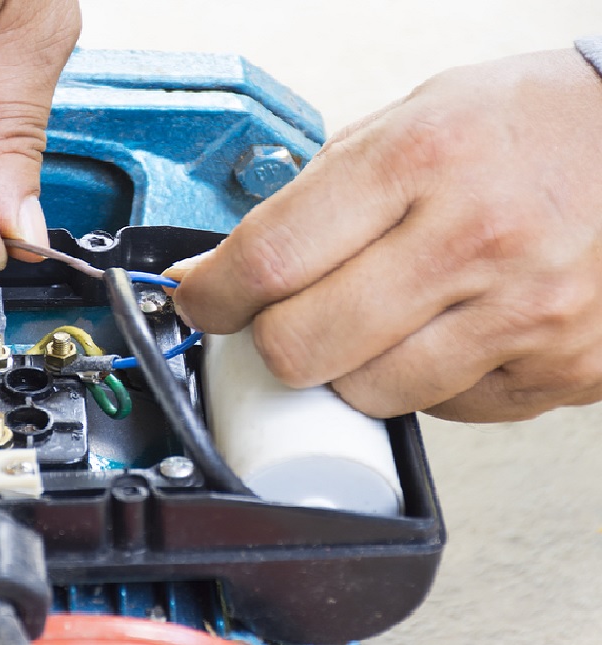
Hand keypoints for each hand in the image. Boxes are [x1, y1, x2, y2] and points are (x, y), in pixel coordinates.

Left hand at [170, 50, 601, 421]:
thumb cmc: (533, 123)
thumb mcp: (415, 117)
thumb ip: (322, 190)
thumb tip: (231, 263)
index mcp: (422, 158)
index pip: (270, 257)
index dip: (212, 294)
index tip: (200, 302)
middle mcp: (474, 238)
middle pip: (303, 346)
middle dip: (268, 343)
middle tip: (277, 321)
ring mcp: (524, 313)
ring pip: (369, 394)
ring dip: (346, 370)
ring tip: (373, 322)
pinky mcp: (560, 368)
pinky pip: (445, 410)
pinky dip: (422, 383)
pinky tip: (444, 333)